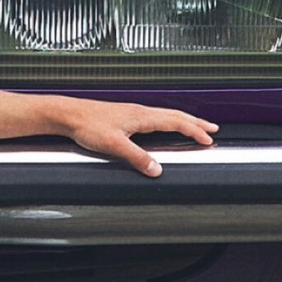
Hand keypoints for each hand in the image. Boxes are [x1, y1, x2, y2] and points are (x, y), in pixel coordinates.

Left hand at [46, 98, 217, 176]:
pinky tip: (166, 125)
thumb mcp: (114, 145)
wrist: (69, 114)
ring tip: (195, 126)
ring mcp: (134, 112)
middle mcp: (140, 111)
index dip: (193, 130)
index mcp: (141, 116)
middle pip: (176, 115)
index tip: (208, 138)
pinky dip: (170, 120)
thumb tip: (156, 169)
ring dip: (184, 120)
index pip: (175, 121)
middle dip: (196, 123)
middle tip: (212, 129)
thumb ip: (137, 157)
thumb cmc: (88, 126)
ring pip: (167, 114)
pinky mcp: (126, 115)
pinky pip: (157, 116)